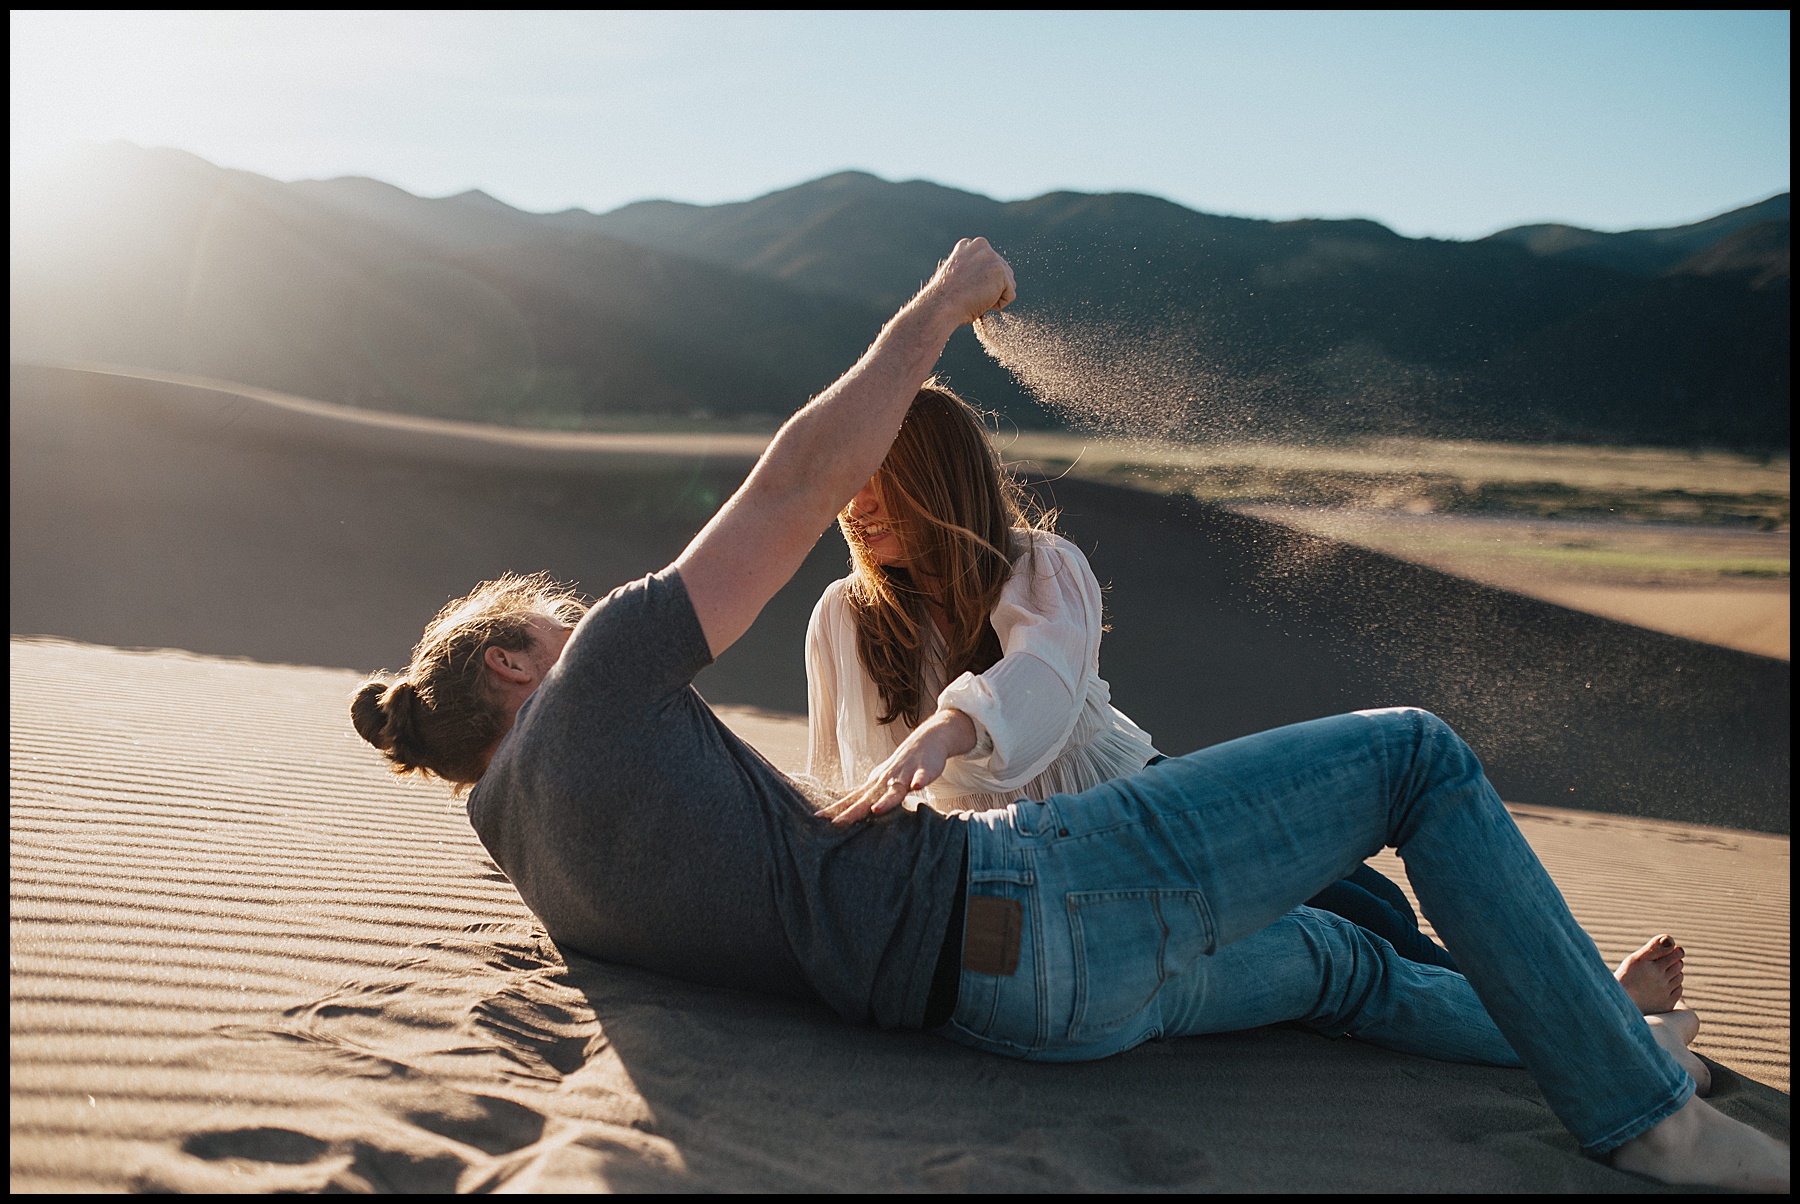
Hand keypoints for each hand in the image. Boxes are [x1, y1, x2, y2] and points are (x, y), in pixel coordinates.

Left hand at [818, 708, 977, 826]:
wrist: (927, 740)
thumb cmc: (901, 767)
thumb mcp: (881, 781)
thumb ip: (866, 796)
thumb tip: (843, 811)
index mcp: (874, 784)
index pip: (852, 799)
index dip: (836, 808)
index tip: (818, 818)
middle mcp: (886, 780)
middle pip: (867, 798)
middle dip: (852, 811)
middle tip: (837, 822)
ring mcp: (905, 774)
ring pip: (894, 790)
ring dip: (886, 800)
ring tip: (876, 810)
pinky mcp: (924, 770)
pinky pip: (922, 775)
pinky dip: (920, 780)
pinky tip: (918, 786)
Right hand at [918, 238, 1015, 328]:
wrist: (942, 306)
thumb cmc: (946, 298)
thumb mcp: (957, 274)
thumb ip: (972, 268)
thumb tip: (985, 276)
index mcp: (968, 245)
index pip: (988, 263)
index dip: (979, 280)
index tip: (966, 287)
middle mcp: (981, 246)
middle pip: (1001, 272)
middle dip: (990, 287)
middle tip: (971, 294)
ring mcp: (991, 257)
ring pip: (1007, 283)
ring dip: (995, 295)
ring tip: (976, 297)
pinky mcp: (1000, 271)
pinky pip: (1010, 295)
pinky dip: (999, 304)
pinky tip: (983, 301)